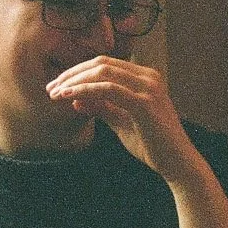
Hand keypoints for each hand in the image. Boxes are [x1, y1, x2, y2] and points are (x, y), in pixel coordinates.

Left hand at [46, 57, 201, 183]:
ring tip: (55, 93)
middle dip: (72, 74)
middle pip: (101, 63)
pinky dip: (86, 90)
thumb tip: (75, 100)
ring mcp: (148, 87)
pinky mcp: (144, 103)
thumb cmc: (153, 144)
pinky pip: (108, 89)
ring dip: (75, 81)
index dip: (77, 72)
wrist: (177, 164)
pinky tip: (69, 97)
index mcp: (144, 77)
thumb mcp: (121, 122)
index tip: (57, 85)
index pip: (104, 64)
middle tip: (50, 87)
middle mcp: (148, 76)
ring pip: (102, 72)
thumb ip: (101, 109)